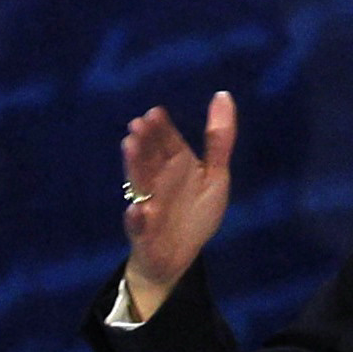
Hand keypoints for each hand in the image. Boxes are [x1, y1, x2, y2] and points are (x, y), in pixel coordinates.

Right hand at [115, 91, 235, 306]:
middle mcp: (159, 181)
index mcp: (177, 165)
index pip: (167, 142)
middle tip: (138, 125)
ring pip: (139, 183)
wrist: (178, 257)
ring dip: (134, 166)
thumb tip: (223, 94)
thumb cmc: (195, 214)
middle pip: (150, 158)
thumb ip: (220, 138)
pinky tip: (137, 211)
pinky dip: (136, 218)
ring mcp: (148, 205)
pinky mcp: (143, 232)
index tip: (155, 112)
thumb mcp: (216, 174)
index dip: (161, 128)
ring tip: (130, 147)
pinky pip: (138, 225)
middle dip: (144, 141)